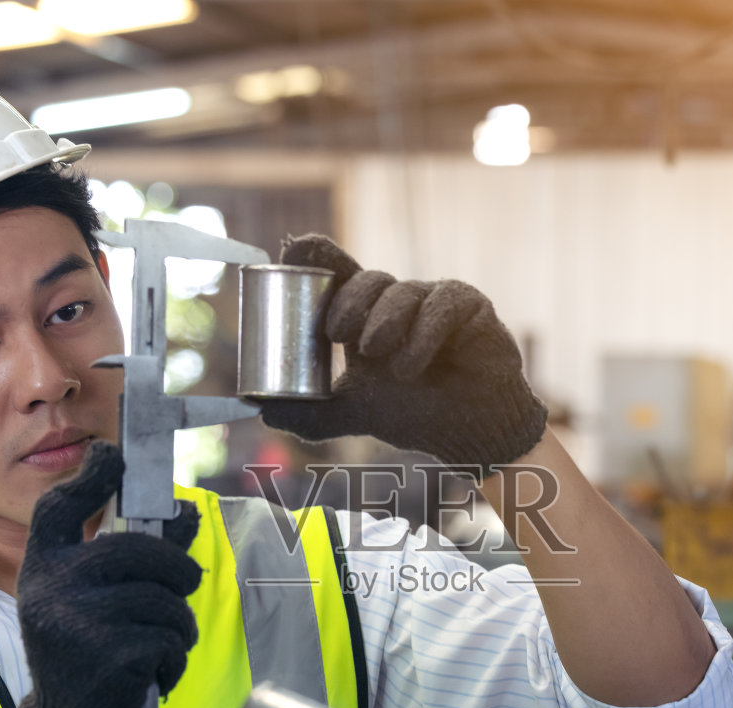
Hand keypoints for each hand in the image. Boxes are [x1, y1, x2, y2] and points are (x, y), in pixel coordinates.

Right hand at [15, 442, 200, 707]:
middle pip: (138, 551)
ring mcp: (77, 621)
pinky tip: (154, 672)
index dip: (89, 477)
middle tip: (184, 587)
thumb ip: (138, 556)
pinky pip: (168, 638)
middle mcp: (52, 587)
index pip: (59, 508)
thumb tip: (185, 513)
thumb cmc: (85, 650)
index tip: (113, 455)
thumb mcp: (94, 598)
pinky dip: (174, 658)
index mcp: (43, 567)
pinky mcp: (107, 655)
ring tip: (161, 645)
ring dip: (178, 626)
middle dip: (178, 571)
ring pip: (164, 599)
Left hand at [258, 234, 547, 475]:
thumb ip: (311, 414)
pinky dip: (423, 334)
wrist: (468, 432)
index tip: (292, 251)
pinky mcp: (471, 306)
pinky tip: (412, 365)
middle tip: (336, 332)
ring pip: (403, 291)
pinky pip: (442, 304)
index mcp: (368, 313)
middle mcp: (400, 299)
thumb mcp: (354, 412)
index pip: (339, 272)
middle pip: (367, 278)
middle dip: (348, 300)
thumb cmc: (415, 413)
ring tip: (379, 358)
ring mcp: (435, 298)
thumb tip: (261, 412)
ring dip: (385, 321)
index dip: (316, 255)